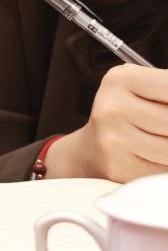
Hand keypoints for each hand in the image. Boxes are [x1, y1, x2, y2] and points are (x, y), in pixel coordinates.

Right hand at [44, 64, 167, 181]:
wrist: (89, 151)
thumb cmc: (125, 116)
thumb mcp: (142, 89)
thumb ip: (166, 91)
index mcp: (119, 80)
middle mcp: (111, 108)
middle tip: (162, 128)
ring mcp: (113, 140)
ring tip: (159, 141)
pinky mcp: (119, 167)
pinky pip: (162, 170)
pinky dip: (164, 167)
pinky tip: (154, 158)